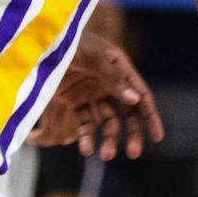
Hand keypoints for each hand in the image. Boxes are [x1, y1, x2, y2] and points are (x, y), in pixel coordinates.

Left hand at [28, 33, 163, 160]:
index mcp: (121, 69)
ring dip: (109, 139)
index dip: (150, 116)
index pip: (141, 96)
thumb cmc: (70, 40)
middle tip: (133, 153)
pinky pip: (84, 123)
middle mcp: (110, 83)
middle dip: (132, 133)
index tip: (157, 137)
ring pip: (107, 122)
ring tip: (105, 156)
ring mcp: (92, 93)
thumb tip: (135, 100)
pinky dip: (86, 137)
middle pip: (128, 113)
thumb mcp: (93, 55)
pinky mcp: (74, 101)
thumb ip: (114, 76)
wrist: (40, 40)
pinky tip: (86, 150)